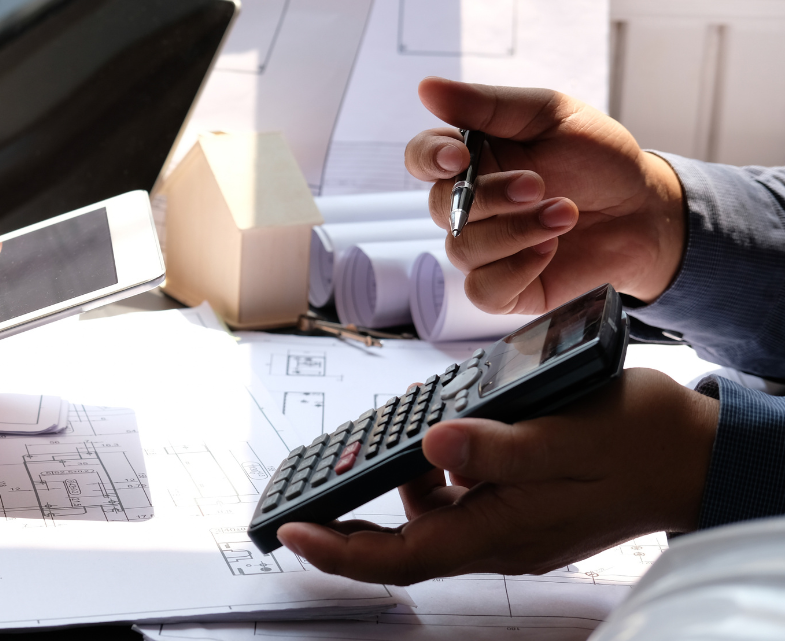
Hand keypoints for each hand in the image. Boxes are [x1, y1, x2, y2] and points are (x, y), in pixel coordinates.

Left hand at [275, 368, 718, 584]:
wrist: (697, 457)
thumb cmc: (639, 442)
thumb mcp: (567, 434)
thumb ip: (498, 446)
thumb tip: (432, 444)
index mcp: (500, 530)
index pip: (401, 556)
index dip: (340, 548)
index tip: (289, 532)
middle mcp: (498, 537)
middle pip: (404, 542)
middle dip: (349, 518)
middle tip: (306, 485)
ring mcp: (511, 524)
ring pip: (431, 514)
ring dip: (399, 480)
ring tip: (384, 431)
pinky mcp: (522, 505)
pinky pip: (461, 496)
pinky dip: (438, 468)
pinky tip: (440, 431)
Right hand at [404, 78, 685, 312]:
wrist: (644, 209)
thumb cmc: (597, 159)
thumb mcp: (550, 116)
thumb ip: (487, 105)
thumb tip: (427, 87)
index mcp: (471, 159)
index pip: (421, 158)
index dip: (428, 159)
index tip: (458, 156)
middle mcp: (469, 206)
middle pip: (441, 207)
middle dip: (490, 197)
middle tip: (538, 184)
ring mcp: (484, 248)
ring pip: (462, 249)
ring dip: (515, 232)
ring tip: (564, 214)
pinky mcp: (505, 287)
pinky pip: (483, 289)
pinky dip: (514, 271)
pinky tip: (548, 251)